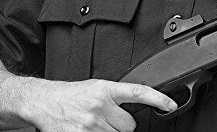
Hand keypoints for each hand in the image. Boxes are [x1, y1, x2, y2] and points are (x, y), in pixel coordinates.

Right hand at [24, 78, 176, 131]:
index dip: (158, 99)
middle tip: (108, 120)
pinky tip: (89, 131)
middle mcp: (100, 106)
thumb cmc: (72, 95)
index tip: (171, 104)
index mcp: (106, 89)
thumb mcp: (97, 88)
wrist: (45, 102)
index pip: (139, 92)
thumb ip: (115, 98)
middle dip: (122, 125)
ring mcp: (91, 124)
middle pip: (129, 126)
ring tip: (95, 125)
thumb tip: (132, 110)